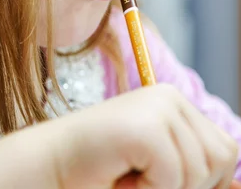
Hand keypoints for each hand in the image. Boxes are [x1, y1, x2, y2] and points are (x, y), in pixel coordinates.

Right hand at [52, 84, 238, 188]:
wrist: (53, 166)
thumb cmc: (104, 172)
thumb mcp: (162, 173)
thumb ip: (198, 176)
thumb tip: (238, 188)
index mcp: (175, 104)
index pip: (226, 150)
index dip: (207, 180)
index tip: (165, 181)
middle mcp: (170, 98)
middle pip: (222, 158)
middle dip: (188, 185)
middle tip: (145, 178)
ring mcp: (158, 107)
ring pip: (199, 172)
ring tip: (131, 176)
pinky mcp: (146, 127)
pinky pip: (173, 178)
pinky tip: (122, 176)